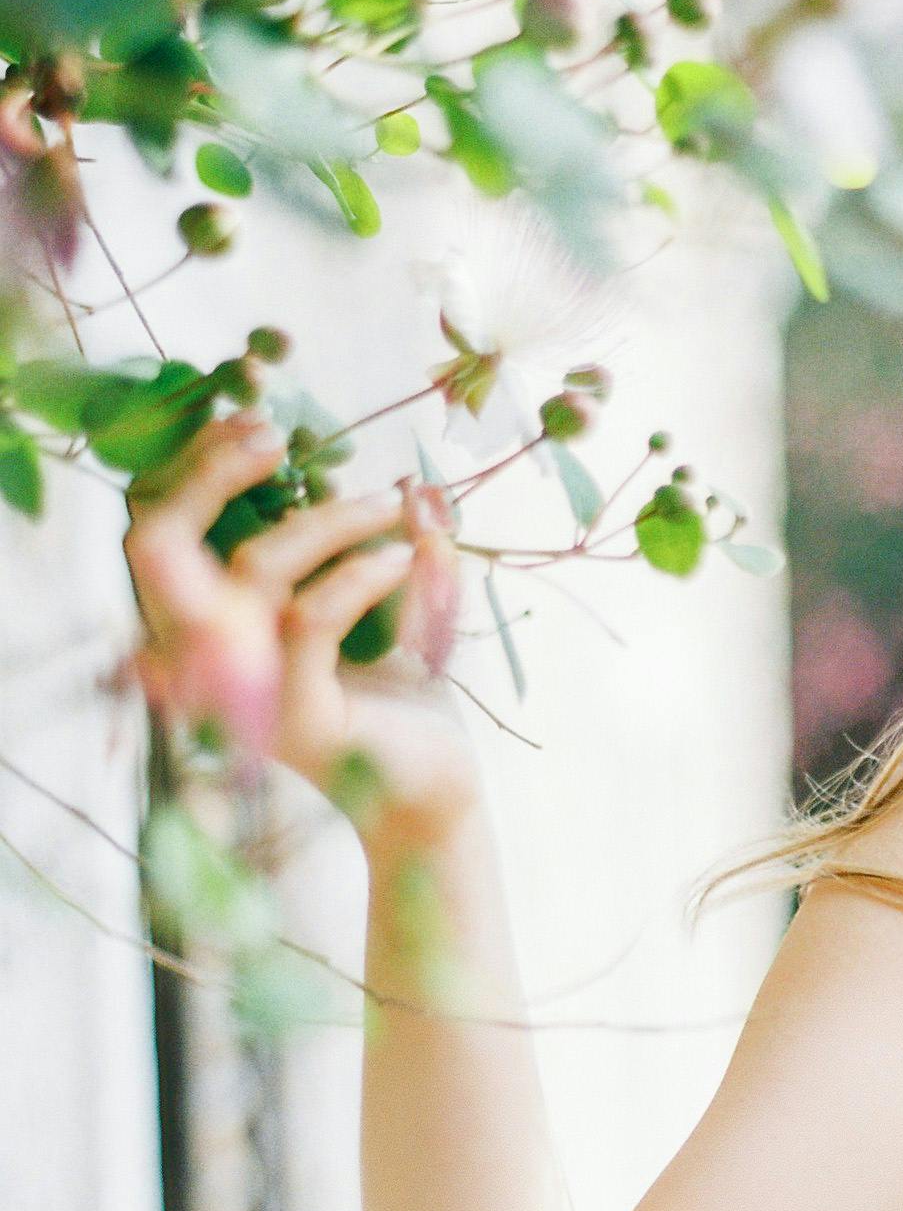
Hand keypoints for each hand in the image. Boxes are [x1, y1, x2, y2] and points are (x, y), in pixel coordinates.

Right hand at [123, 412, 477, 855]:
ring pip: (253, 569)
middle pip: (156, 546)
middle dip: (205, 474)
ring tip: (393, 505)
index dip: (193, 467)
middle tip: (273, 437)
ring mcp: (244, 690)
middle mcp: (208, 658)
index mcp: (214, 626)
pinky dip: (360, 573)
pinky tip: (406, 556)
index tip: (255, 423)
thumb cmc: (409, 698)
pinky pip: (309, 618)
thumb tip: (413, 484)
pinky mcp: (295, 714)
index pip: (165, 533)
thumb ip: (401, 544)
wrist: (439, 787)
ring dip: (328, 519)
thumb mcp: (402, 605)